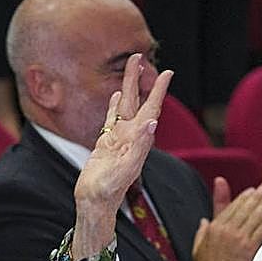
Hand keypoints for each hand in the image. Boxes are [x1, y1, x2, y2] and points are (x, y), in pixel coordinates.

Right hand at [72, 55, 173, 255]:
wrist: (95, 204)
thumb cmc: (109, 191)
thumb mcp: (126, 169)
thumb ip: (139, 146)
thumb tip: (153, 122)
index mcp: (137, 140)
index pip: (151, 109)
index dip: (158, 91)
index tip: (166, 72)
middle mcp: (130, 137)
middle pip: (136, 101)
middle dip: (139, 79)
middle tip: (138, 56)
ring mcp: (118, 139)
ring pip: (123, 106)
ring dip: (126, 87)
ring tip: (130, 68)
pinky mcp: (105, 143)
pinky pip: (111, 118)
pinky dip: (113, 105)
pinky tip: (114, 95)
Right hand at [191, 176, 261, 260]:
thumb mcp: (198, 244)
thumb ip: (202, 230)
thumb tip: (203, 221)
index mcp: (215, 227)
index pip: (232, 206)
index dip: (244, 197)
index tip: (252, 191)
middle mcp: (227, 230)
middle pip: (246, 207)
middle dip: (258, 196)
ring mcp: (239, 238)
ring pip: (255, 216)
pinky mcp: (250, 248)